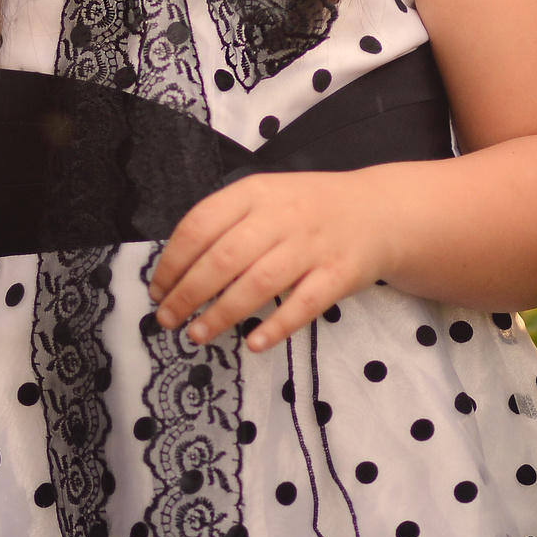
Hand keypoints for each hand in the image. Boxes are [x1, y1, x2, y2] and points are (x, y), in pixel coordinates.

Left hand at [147, 170, 398, 351]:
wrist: (379, 211)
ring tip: (197, 335)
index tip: (157, 289)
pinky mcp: (339, 274)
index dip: (172, 262)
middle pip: (224, 258)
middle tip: (167, 319)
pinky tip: (253, 343)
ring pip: (259, 283)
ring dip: (222, 314)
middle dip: (188, 294)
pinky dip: (276, 326)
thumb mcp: (268, 197)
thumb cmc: (310, 209)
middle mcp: (284, 215)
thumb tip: (176, 269)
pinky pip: (304, 304)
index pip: (201, 225)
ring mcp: (313, 245)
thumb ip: (228, 223)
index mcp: (257, 192)